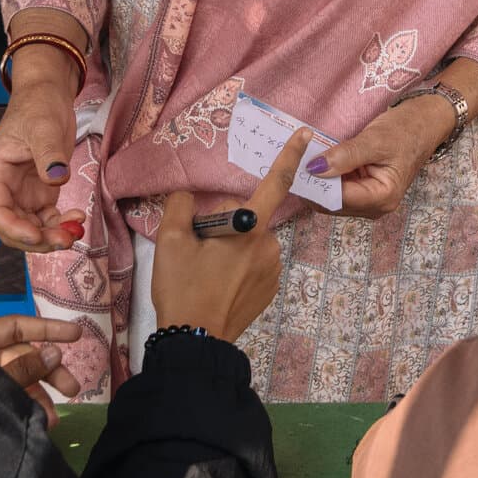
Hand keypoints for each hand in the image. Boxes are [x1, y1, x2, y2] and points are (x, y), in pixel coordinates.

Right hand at [0, 65, 83, 251]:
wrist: (49, 94)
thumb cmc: (38, 104)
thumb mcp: (43, 125)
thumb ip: (48, 153)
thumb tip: (56, 180)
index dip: (13, 228)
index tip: (36, 234)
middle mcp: (6, 187)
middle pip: (13, 226)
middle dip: (37, 238)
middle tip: (66, 238)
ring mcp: (23, 192)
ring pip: (31, 227)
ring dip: (51, 235)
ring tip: (75, 230)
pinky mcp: (41, 191)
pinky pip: (47, 218)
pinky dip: (60, 223)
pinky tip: (77, 217)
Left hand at [0, 314, 84, 419]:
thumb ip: (24, 368)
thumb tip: (54, 353)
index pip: (17, 327)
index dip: (47, 328)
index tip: (76, 334)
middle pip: (25, 356)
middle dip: (50, 373)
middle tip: (74, 389)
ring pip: (22, 383)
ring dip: (40, 399)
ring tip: (51, 421)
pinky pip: (13, 402)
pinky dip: (29, 411)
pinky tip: (40, 425)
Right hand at [151, 128, 310, 339]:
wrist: (195, 343)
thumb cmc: (184, 288)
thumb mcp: (171, 241)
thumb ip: (182, 205)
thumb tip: (190, 195)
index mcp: (251, 227)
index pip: (275, 183)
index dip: (290, 156)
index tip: (306, 134)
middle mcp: (269, 245)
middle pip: (248, 217)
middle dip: (224, 224)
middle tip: (197, 248)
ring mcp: (272, 270)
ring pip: (249, 241)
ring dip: (231, 246)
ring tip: (204, 271)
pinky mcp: (269, 291)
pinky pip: (253, 264)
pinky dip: (237, 267)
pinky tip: (217, 285)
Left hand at [304, 95, 454, 219]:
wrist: (424, 123)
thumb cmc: (406, 130)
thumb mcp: (375, 140)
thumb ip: (345, 156)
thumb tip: (315, 169)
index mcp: (382, 198)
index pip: (340, 199)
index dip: (317, 185)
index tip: (296, 167)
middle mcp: (375, 206)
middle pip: (334, 203)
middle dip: (314, 184)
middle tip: (293, 161)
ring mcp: (369, 200)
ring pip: (333, 198)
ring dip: (318, 180)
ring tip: (301, 160)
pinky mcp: (364, 189)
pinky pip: (339, 188)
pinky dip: (326, 176)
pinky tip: (315, 162)